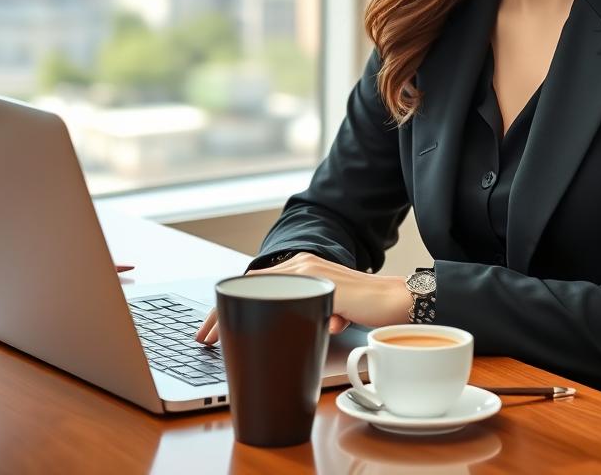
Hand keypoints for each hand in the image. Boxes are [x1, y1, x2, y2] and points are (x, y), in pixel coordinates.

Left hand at [194, 252, 411, 345]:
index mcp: (302, 268)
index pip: (258, 282)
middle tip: (204, 335)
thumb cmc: (366, 308)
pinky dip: (257, 307)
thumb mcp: (328, 308)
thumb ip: (308, 311)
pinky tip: (244, 323)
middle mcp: (302, 265)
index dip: (231, 301)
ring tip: (214, 333)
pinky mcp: (318, 283)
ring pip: (259, 287)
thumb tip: (290, 332)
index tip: (212, 326)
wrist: (396, 301)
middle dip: (222, 309)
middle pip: (251, 283)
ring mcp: (309, 271)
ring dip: (232, 311)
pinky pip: (280, 294)